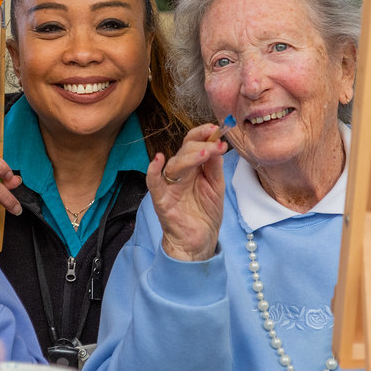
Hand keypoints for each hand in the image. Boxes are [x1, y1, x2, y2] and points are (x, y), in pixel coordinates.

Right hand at [146, 123, 228, 261]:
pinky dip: (153, 171)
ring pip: (174, 164)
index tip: (216, 129)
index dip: (202, 134)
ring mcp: (169, 186)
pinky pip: (154, 184)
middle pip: (184, 151)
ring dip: (189, 156)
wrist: (201, 241)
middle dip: (200, 144)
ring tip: (205, 153)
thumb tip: (217, 143)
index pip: (193, 143)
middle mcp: (179, 174)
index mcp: (192, 168)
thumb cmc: (205, 213)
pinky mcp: (162, 200)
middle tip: (216, 144)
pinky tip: (158, 160)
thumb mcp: (216, 186)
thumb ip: (214, 166)